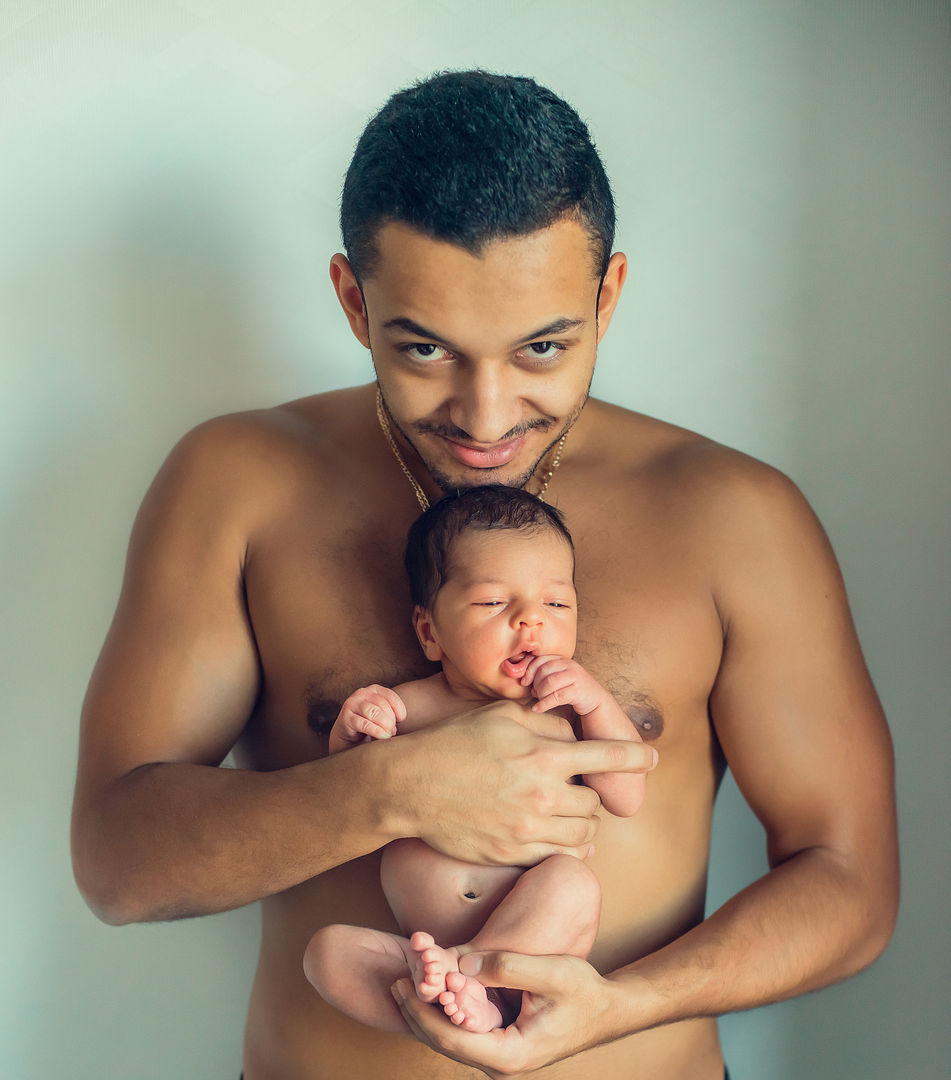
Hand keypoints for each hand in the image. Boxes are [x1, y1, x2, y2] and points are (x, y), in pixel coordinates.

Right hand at [330, 685, 406, 748]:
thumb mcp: (383, 715)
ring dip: (384, 725)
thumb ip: (393, 712)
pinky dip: (376, 731)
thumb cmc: (370, 725)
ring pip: (373, 712)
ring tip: (388, 734)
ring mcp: (351, 704)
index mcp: (373, 689)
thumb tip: (410, 716)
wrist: (347, 737)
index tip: (401, 721)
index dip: (399, 709)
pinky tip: (382, 737)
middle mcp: (361, 693)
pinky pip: (363, 723)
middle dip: (391, 719)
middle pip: (382, 704)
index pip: (390, 696)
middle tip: (393, 731)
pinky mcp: (345, 718)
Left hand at [391, 951, 625, 1076]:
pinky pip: (466, 1028)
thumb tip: (461, 961)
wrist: (607, 1011)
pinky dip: (448, 1007)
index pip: (452, 1039)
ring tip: (405, 980)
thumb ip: (506, 966)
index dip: (423, 1012)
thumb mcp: (550, 972)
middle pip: (446, 1041)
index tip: (403, 985)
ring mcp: (499, 1055)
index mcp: (511, 1055)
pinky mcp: (500, 1042)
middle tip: (395, 980)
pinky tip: (434, 986)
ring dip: (430, 1009)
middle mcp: (500, 1062)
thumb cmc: (583, 994)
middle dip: (418, 1011)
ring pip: (452, 1035)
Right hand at [397, 703, 656, 865]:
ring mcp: (529, 827)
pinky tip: (564, 837)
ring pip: (583, 831)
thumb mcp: (500, 716)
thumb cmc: (453, 742)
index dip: (635, 757)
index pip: (606, 754)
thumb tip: (571, 733)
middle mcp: (542, 793)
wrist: (411, 786)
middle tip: (572, 785)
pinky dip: (570, 846)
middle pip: (594, 800)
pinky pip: (561, 854)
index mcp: (543, 754)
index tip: (651, 758)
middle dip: (589, 791)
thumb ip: (543, 723)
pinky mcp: (514, 852)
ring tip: (564, 809)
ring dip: (582, 820)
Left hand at [522, 655, 604, 715]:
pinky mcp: (578, 691)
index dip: (529, 671)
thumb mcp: (559, 677)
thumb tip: (525, 681)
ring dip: (540, 694)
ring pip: (549, 683)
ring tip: (539, 701)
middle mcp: (569, 665)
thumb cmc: (572, 688)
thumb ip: (544, 675)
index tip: (524, 682)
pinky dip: (544, 704)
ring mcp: (575, 677)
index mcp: (562, 660)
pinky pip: (556, 697)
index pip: (540, 660)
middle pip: (543, 671)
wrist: (595, 700)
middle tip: (535, 694)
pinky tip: (538, 709)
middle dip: (535, 685)